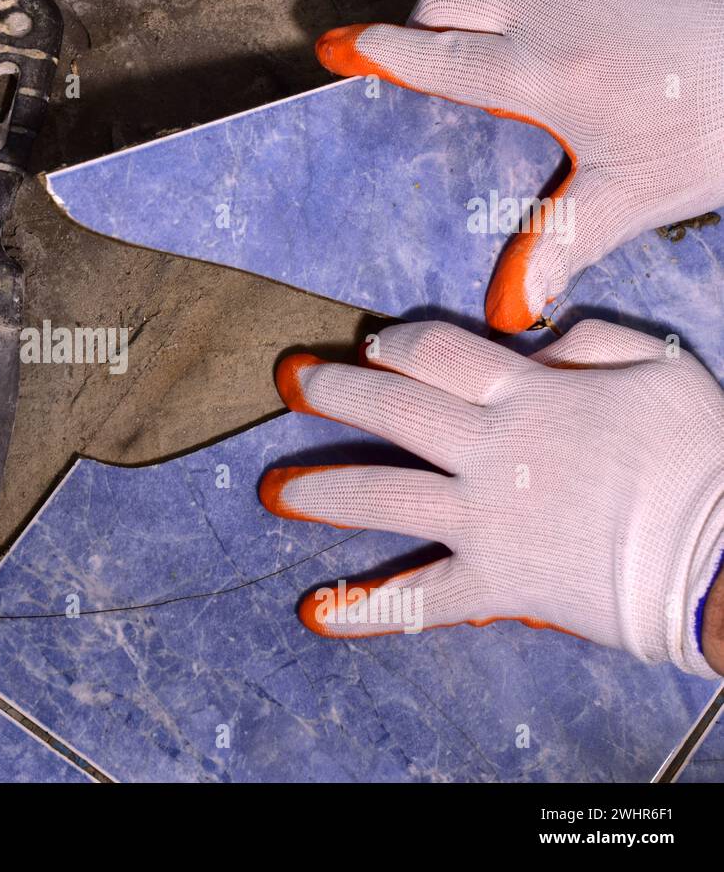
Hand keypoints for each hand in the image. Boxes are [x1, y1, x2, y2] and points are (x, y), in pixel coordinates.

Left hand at [258, 320, 723, 676]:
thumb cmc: (702, 456)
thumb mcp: (659, 368)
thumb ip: (588, 342)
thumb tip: (532, 339)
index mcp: (529, 393)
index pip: (439, 355)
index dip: (398, 346)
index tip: (371, 347)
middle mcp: (492, 451)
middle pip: (393, 412)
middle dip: (334, 392)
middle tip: (288, 382)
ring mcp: (486, 519)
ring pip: (384, 497)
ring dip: (321, 492)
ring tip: (271, 492)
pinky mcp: (496, 583)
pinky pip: (421, 599)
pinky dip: (367, 608)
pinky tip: (316, 612)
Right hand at [316, 0, 723, 332]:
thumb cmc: (707, 131)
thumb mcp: (630, 197)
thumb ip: (559, 243)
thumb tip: (510, 310)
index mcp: (540, 73)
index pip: (435, 55)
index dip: (379, 50)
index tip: (338, 45)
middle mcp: (549, 9)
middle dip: (422, 22)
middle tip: (432, 55)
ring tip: (477, 25)